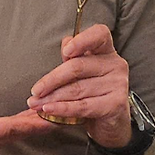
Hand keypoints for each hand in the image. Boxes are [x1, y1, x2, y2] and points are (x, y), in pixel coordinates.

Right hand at [0, 100, 54, 154]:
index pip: (15, 127)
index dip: (35, 121)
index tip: (54, 116)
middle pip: (23, 129)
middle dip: (43, 120)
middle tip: (62, 108)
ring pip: (19, 131)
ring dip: (35, 121)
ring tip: (50, 108)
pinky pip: (11, 132)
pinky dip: (24, 123)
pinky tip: (28, 116)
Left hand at [27, 23, 131, 148]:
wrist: (111, 120)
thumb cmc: (92, 90)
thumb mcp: (82, 70)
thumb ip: (72, 56)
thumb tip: (65, 49)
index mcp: (106, 49)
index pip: (99, 34)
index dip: (82, 40)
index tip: (66, 51)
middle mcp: (115, 64)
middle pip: (78, 66)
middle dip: (52, 80)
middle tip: (35, 90)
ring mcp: (118, 84)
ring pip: (77, 89)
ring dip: (52, 98)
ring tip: (35, 103)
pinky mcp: (116, 104)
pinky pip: (83, 106)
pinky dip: (62, 108)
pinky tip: (49, 109)